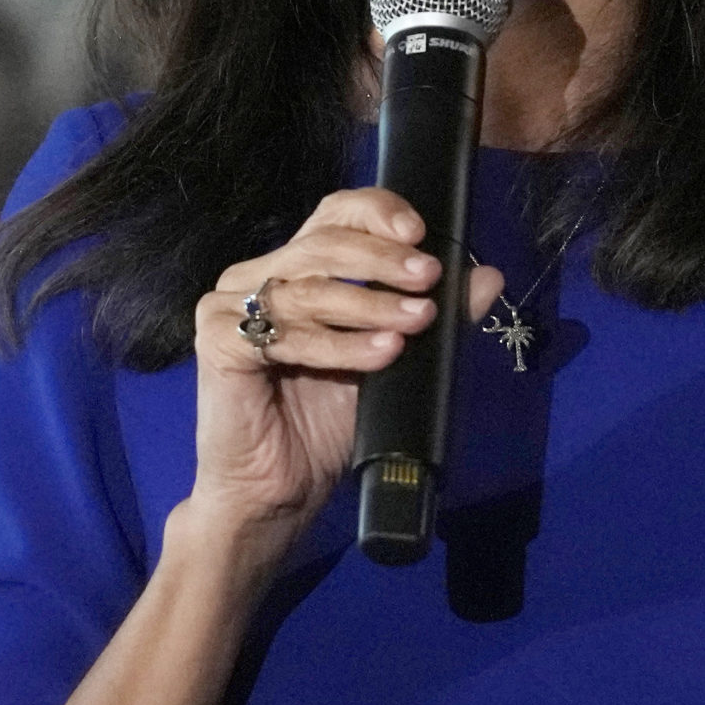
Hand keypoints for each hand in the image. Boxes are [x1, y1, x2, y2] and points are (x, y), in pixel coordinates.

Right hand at [192, 188, 501, 540]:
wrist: (277, 492)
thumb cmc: (324, 426)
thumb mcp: (391, 361)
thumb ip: (432, 316)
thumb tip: (488, 276)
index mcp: (296, 268)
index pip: (335, 215)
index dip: (376, 213)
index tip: (420, 233)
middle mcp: (258, 276)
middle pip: (323, 243)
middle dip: (382, 260)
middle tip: (428, 277)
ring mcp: (228, 306)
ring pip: (309, 288)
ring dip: (371, 304)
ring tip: (416, 322)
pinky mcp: (217, 343)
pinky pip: (285, 336)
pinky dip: (339, 345)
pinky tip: (381, 353)